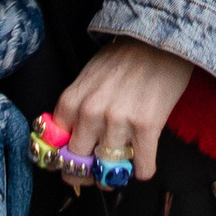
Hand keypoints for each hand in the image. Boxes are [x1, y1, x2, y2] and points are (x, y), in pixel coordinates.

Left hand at [50, 34, 192, 184]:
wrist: (159, 38)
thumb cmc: (123, 58)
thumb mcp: (88, 79)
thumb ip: (76, 109)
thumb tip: (70, 143)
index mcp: (71, 102)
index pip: (56, 149)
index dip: (65, 162)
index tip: (76, 165)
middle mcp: (90, 114)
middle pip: (78, 165)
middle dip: (87, 175)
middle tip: (98, 172)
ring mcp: (118, 122)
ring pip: (108, 171)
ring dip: (115, 176)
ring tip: (122, 168)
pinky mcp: (147, 127)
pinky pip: (141, 167)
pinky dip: (143, 170)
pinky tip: (144, 163)